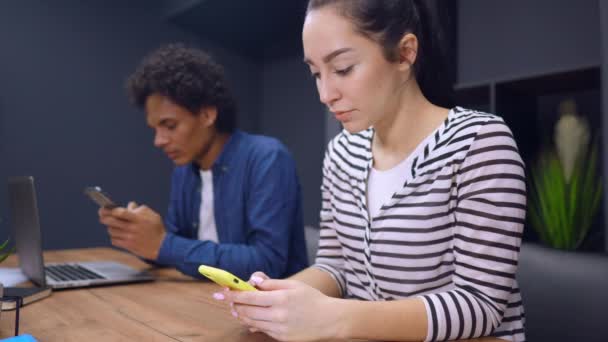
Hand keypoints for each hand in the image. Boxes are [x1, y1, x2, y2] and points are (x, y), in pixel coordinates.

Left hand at [98, 201, 165, 259]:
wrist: (161, 246)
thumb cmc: (156, 229)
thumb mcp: (152, 215)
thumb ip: (140, 209)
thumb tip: (130, 205)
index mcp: (138, 219)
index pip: (121, 213)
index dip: (111, 210)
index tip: (106, 208)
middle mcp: (132, 228)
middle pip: (111, 221)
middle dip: (103, 217)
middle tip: (101, 215)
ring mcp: (129, 238)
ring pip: (111, 230)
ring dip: (110, 227)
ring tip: (113, 225)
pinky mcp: (128, 246)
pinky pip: (114, 240)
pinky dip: (114, 236)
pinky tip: (118, 234)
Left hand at [214, 273, 343, 341]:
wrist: (329, 320)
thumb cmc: (311, 299)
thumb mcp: (293, 285)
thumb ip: (271, 283)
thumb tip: (253, 281)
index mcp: (280, 298)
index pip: (249, 297)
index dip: (233, 294)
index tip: (222, 292)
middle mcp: (278, 314)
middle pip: (246, 311)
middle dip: (234, 305)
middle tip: (228, 300)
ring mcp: (279, 328)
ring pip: (251, 322)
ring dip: (241, 315)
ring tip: (237, 309)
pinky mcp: (281, 338)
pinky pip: (262, 330)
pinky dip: (253, 324)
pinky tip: (251, 319)